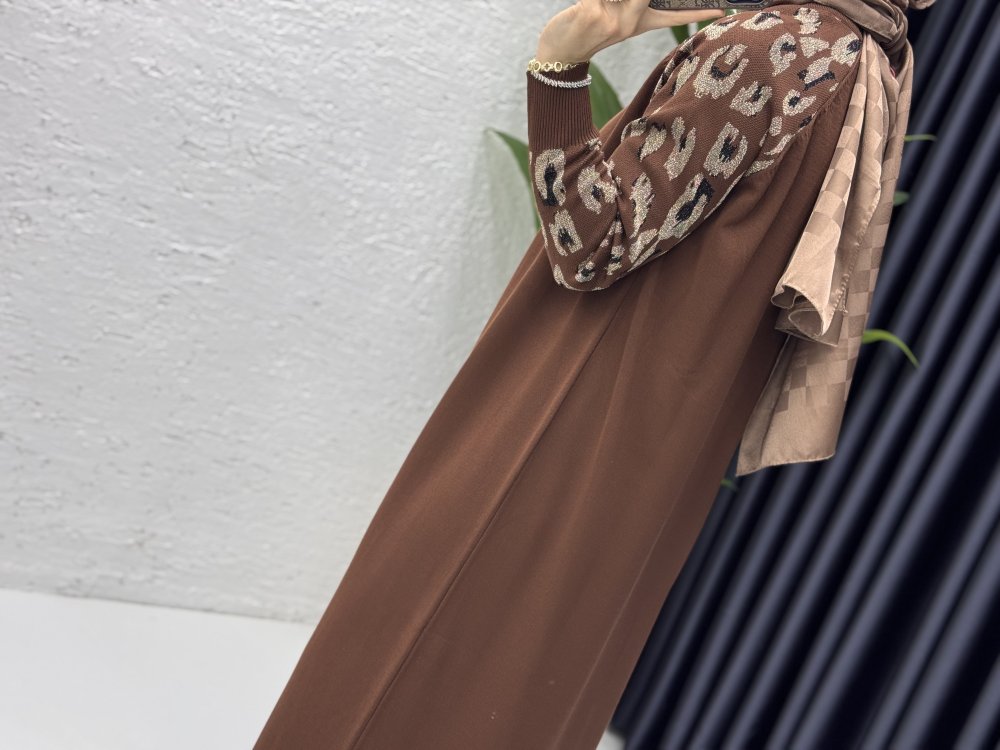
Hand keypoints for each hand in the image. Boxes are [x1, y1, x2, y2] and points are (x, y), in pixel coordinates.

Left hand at [535, 0, 724, 63]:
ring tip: (595, 6)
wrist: (557, 53)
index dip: (698, 13)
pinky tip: (583, 5)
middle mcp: (629, 23)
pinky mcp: (591, 14)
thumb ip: (633, 6)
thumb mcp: (614, 19)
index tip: (722, 12)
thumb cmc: (583, 31)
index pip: (673, 15)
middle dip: (637, 1)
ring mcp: (611, 19)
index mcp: (637, 24)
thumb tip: (644, 3)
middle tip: (609, 8)